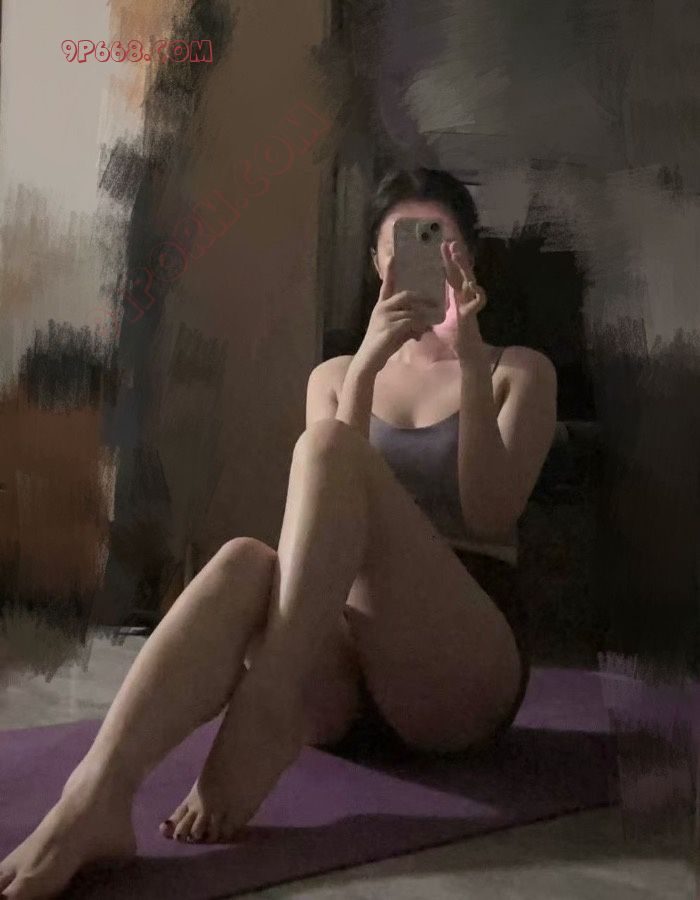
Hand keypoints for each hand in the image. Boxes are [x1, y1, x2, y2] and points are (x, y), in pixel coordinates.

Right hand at [354, 255, 436, 374]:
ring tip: (427, 328)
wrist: (368, 361)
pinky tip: (420, 335)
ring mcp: (385, 317)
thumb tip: (424, 326)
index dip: (390, 271)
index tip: (392, 256)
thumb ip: (408, 325)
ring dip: (423, 320)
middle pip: (407, 295)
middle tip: (436, 304)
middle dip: (423, 299)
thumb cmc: (381, 347)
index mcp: (381, 306)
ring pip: (412, 312)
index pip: (387, 285)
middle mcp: (382, 308)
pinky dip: (419, 328)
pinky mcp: (390, 328)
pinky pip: (411, 323)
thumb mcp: (395, 332)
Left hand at [440, 240, 486, 362]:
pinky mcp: (473, 314)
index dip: (447, 261)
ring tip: (458, 255)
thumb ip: (432, 307)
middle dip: (456, 257)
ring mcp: (470, 303)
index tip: (441, 246)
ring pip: (470, 281)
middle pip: (461, 273)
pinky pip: (480, 301)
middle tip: (450, 242)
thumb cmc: (454, 335)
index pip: (451, 274)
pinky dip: (479, 294)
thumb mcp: (439, 317)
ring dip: (465, 268)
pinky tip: (475, 286)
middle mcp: (464, 296)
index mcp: (455, 295)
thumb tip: (419, 302)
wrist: (464, 350)